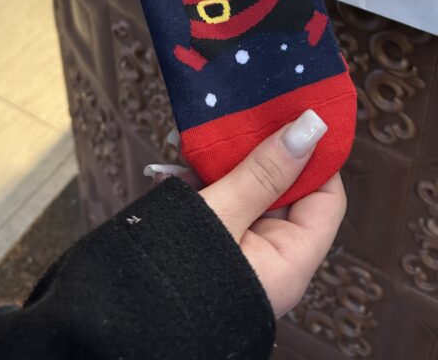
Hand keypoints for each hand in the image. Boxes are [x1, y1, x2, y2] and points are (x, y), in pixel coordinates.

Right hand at [145, 110, 345, 317]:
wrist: (112, 325)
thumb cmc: (172, 280)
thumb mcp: (221, 215)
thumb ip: (264, 171)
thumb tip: (312, 128)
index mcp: (289, 262)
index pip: (326, 197)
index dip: (316, 155)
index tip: (297, 114)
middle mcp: (270, 260)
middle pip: (284, 189)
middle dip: (261, 149)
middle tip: (242, 113)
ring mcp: (240, 253)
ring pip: (247, 191)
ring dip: (224, 161)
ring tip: (200, 137)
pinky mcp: (210, 247)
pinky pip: (218, 204)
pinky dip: (201, 180)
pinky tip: (177, 164)